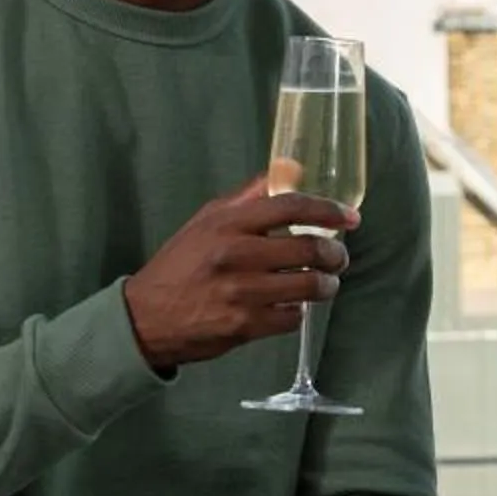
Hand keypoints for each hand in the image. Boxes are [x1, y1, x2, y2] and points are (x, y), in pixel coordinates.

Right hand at [122, 176, 357, 371]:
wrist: (146, 317)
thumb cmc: (181, 264)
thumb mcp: (206, 221)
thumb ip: (247, 198)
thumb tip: (288, 170)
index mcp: (228, 223)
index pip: (290, 207)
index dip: (328, 210)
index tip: (350, 218)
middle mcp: (236, 255)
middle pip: (309, 250)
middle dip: (335, 255)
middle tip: (338, 258)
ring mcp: (241, 293)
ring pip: (309, 286)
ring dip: (326, 285)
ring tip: (324, 283)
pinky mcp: (245, 326)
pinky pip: (292, 317)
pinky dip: (298, 311)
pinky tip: (291, 305)